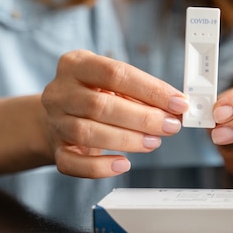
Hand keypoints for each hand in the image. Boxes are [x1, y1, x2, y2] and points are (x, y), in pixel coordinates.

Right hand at [41, 50, 188, 178]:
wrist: (57, 115)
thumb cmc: (94, 94)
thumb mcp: (112, 82)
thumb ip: (140, 92)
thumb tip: (176, 107)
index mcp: (76, 64)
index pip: (115, 73)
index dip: (150, 89)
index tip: (178, 102)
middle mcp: (60, 92)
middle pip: (100, 105)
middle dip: (142, 118)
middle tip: (169, 126)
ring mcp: (54, 122)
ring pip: (87, 133)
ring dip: (126, 140)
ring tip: (153, 142)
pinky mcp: (56, 150)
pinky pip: (73, 163)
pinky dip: (100, 167)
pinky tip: (123, 164)